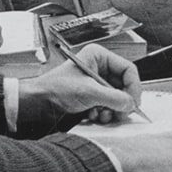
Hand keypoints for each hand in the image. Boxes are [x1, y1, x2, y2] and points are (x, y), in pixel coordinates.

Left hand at [20, 44, 140, 123]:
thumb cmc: (55, 89)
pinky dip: (104, 113)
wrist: (37, 103)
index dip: (133, 87)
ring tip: (101, 115)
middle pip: (125, 86)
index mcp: (98, 56)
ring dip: (112, 110)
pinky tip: (93, 115)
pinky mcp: (93, 96)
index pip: (128, 70)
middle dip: (122, 102)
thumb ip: (113, 98)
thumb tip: (131, 104)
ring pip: (118, 98)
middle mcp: (99, 67)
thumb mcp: (88, 92)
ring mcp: (96, 83)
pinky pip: (109, 106)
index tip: (133, 103)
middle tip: (120, 114)